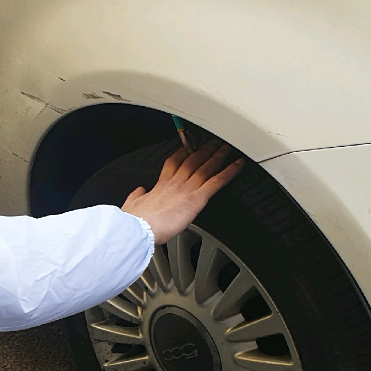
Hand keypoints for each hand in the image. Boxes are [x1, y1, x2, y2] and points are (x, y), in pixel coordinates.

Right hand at [121, 142, 244, 244]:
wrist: (139, 229)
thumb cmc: (135, 221)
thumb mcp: (132, 205)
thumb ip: (137, 196)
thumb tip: (139, 190)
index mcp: (160, 185)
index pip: (174, 163)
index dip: (182, 152)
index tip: (188, 146)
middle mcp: (175, 183)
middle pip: (192, 160)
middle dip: (203, 149)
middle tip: (213, 141)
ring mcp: (187, 189)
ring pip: (206, 167)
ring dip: (218, 155)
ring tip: (227, 147)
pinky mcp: (197, 199)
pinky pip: (217, 182)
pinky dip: (229, 172)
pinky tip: (238, 165)